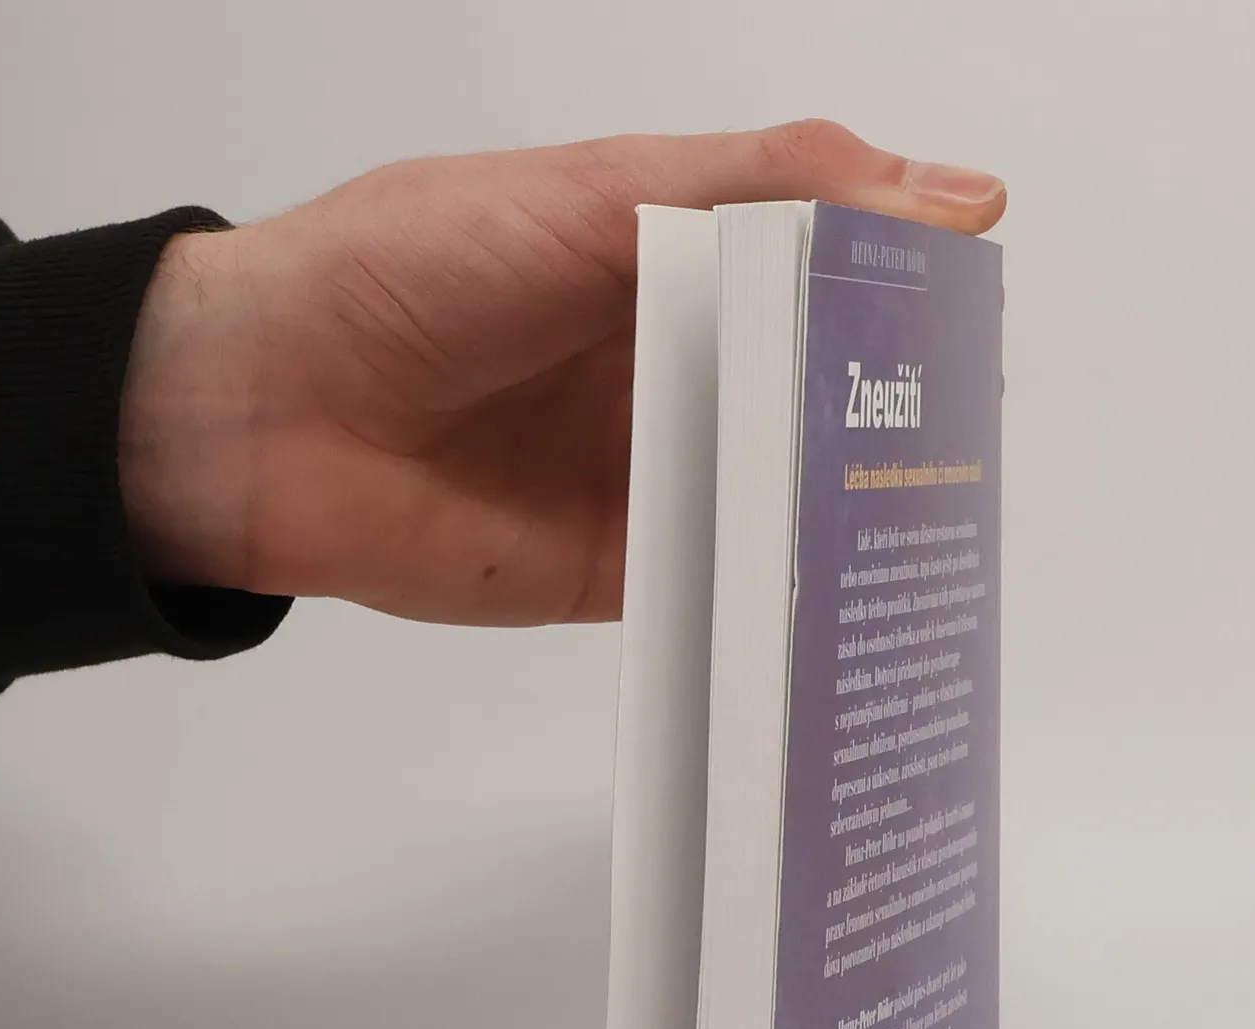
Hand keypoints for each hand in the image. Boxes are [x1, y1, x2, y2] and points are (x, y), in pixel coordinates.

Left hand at [118, 122, 1005, 624]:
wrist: (270, 409)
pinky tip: (845, 612)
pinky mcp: (628, 573)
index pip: (828, 281)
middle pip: (819, 401)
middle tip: (975, 452)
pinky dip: (779, 600)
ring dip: (850, 518)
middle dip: (895, 425)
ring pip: (784, 501)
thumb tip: (949, 194)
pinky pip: (725, 591)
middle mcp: (681, 370)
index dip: (905, 305)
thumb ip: (768, 190)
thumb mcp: (602, 190)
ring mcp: (659, 477)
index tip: (983, 333)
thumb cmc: (416, 266)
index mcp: (683, 261)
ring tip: (939, 538)